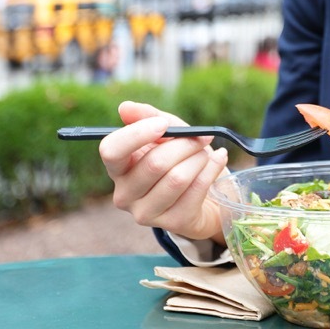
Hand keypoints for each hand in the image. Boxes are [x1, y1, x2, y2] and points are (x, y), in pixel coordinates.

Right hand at [99, 100, 229, 242]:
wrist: (205, 196)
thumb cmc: (180, 159)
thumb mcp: (167, 133)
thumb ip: (149, 118)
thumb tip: (125, 107)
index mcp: (118, 168)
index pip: (111, 151)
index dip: (137, 134)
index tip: (163, 124)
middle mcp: (124, 194)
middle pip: (154, 163)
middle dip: (185, 144)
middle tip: (201, 137)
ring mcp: (146, 213)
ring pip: (177, 178)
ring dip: (199, 158)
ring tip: (206, 152)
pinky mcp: (172, 223)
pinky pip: (196, 189)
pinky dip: (212, 168)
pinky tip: (218, 159)